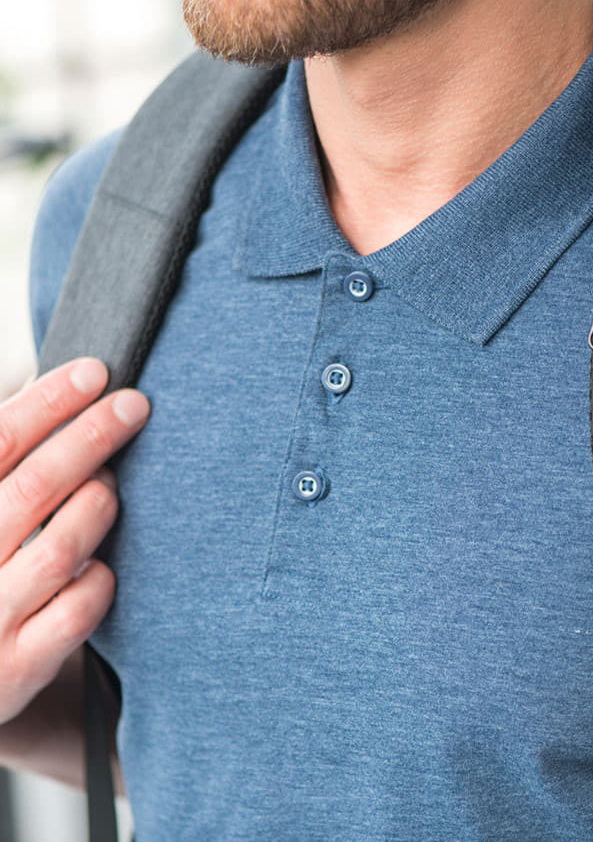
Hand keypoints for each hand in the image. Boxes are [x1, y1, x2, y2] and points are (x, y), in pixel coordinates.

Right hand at [0, 358, 148, 725]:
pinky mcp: (17, 666)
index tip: (95, 371)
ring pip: (61, 546)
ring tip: (109, 485)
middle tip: (134, 404)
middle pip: (34, 485)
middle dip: (91, 437)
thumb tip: (60, 400)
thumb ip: (6, 470)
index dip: (47, 402)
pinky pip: (79, 610)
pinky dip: (100, 577)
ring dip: (98, 505)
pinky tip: (101, 565)